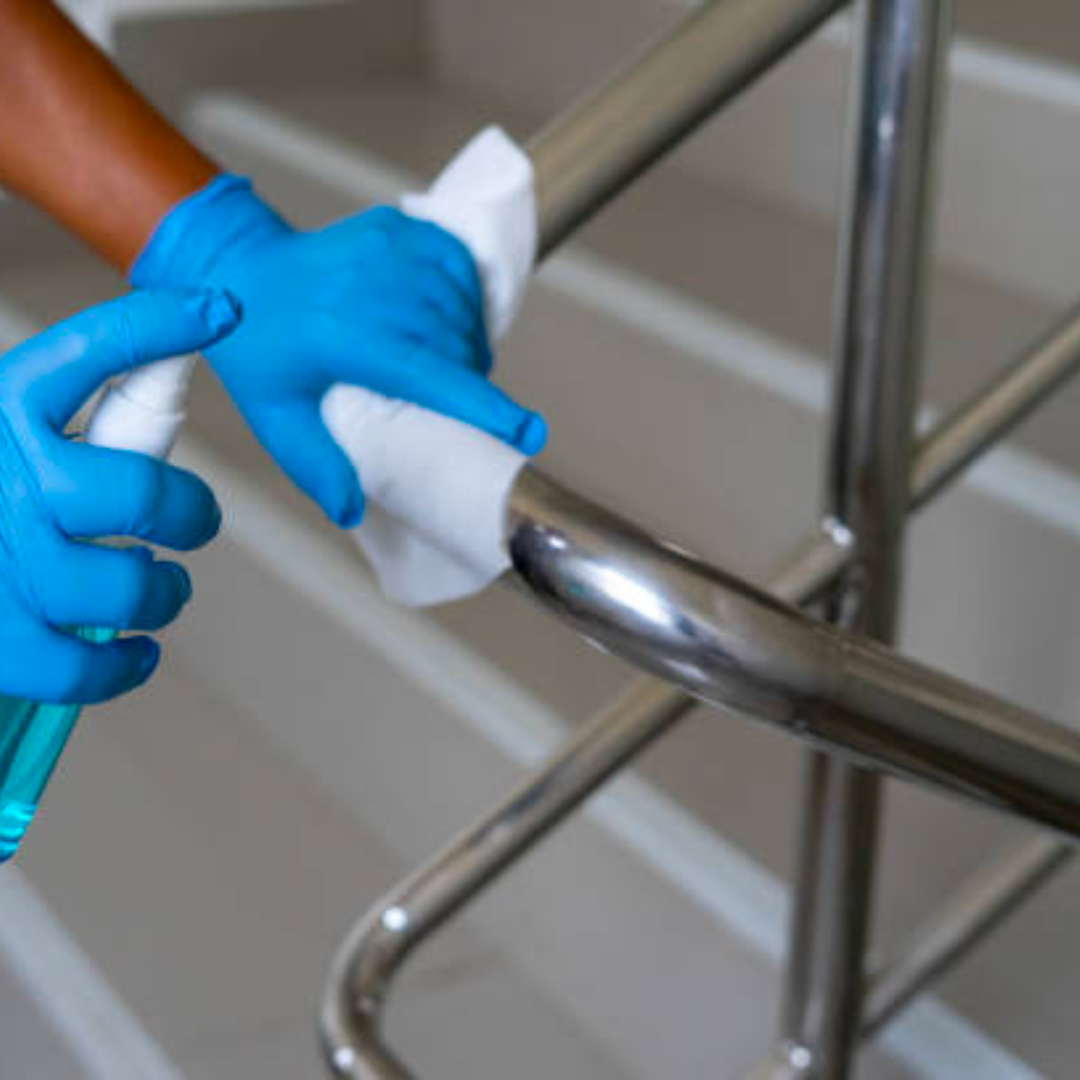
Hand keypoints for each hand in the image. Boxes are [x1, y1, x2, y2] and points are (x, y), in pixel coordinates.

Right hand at [0, 288, 237, 703]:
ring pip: (126, 586)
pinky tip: (139, 652)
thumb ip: (62, 422)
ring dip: (164, 593)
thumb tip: (165, 371)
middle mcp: (0, 478)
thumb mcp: (6, 435)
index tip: (221, 310)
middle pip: (139, 496)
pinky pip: (81, 666)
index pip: (86, 352)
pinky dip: (124, 666)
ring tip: (163, 588)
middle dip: (191, 513)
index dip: (158, 327)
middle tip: (197, 523)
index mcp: (1, 414)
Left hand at [130, 176, 545, 526]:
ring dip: (468, 341)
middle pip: (456, 345)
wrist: (237, 269)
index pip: (432, 375)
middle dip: (470, 379)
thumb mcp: (275, 418)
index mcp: (343, 338)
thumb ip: (317, 467)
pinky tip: (445, 316)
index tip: (529, 433)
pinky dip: (464, 295)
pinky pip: (459, 265)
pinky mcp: (399, 227)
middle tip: (454, 399)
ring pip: (462, 307)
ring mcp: (387, 248)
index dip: (484, 406)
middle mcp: (370, 288)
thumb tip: (351, 512)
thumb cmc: (258, 350)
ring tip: (446, 362)